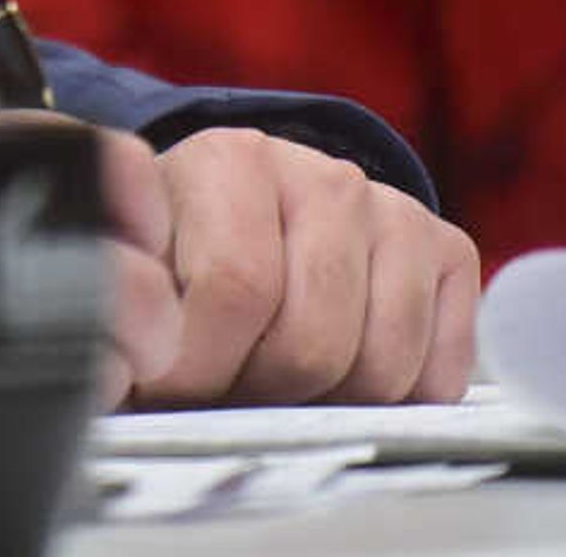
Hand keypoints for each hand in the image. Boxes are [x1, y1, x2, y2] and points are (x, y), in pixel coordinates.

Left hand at [98, 125, 477, 408]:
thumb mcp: (134, 265)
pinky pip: (437, 375)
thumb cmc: (182, 254)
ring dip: (324, 404)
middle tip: (227, 389)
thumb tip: (118, 375)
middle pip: (312, 342)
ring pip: (379, 368)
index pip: (236, 288)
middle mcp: (325, 174)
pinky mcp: (448, 252)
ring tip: (276, 380)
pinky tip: (341, 376)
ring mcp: (393, 211)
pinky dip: (391, 404)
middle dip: (261, 394)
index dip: (201, 366)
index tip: (170, 387)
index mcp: (231, 160)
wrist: (247, 216)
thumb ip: (120, 307)